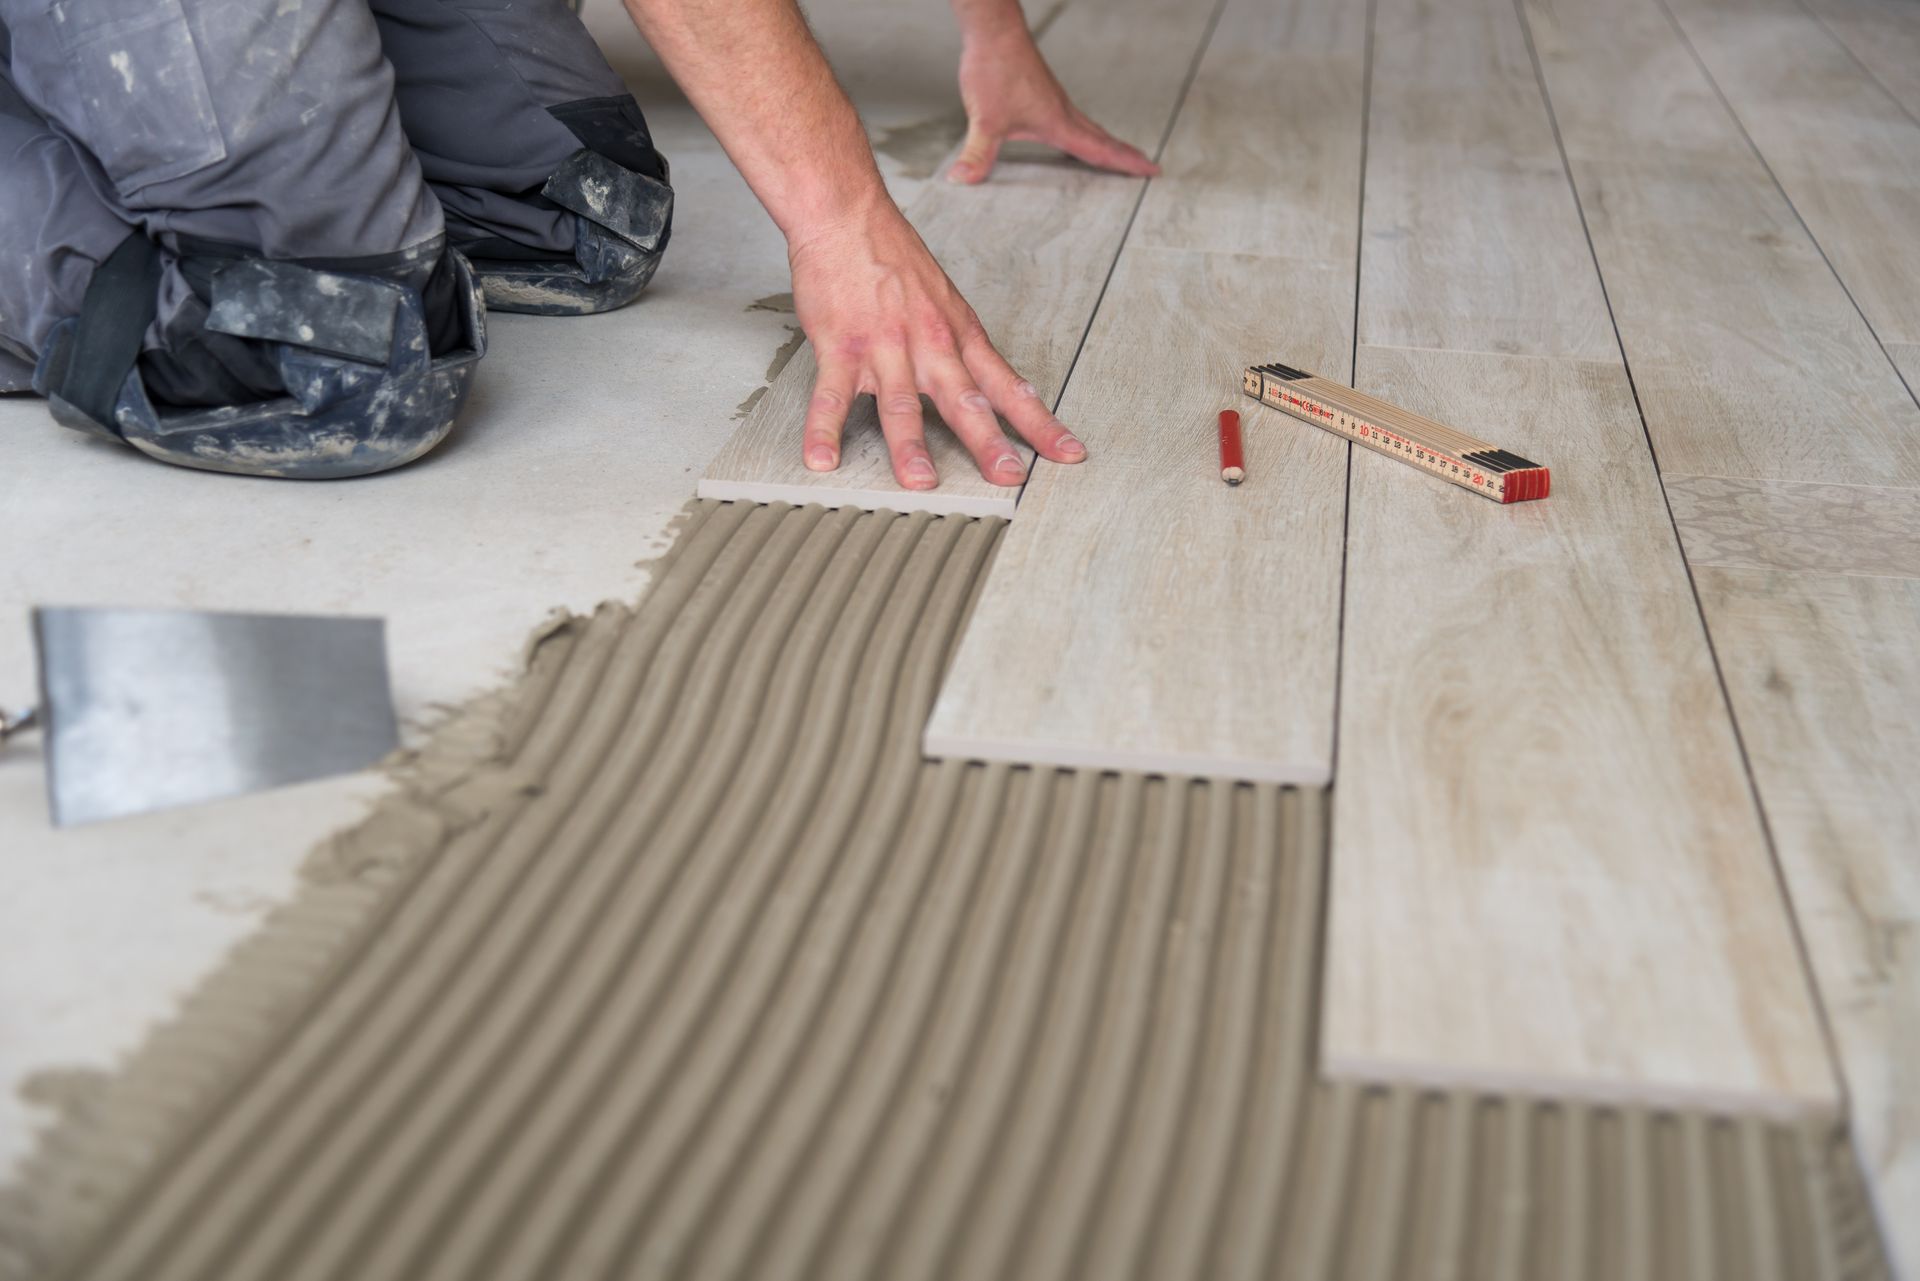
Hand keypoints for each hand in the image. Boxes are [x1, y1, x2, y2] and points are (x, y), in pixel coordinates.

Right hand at [787, 195, 1086, 488]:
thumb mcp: (944, 301)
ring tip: (920, 482)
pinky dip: (824, 430)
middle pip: (965, 400)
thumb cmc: (893, 256)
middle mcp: (928, 345)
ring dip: (910, 446)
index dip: (1040, 423)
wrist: (847, 215)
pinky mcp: (840, 346)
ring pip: (901, 403)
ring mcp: (884, 347)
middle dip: (989, 443)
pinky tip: (821, 458)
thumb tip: (984, 385)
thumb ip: (959, 348)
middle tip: (1009, 477)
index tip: (1068, 454)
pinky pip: (831, 396)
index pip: (1009, 387)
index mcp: (959, 336)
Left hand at [948, 30, 1159, 183]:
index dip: (1125, 164)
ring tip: (1121, 156)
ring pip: (1090, 127)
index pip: (1099, 150)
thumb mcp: (984, 119)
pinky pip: (1075, 118)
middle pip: (1103, 139)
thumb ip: (977, 153)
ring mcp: (1055, 100)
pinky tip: (1077, 134)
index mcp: (1057, 122)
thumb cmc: (995, 69)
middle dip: (1126, 156)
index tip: (1151, 170)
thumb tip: (963, 179)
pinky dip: (1088, 131)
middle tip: (1149, 168)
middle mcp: (1062, 111)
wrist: (994, 31)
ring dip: (1109, 143)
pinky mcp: (1044, 92)